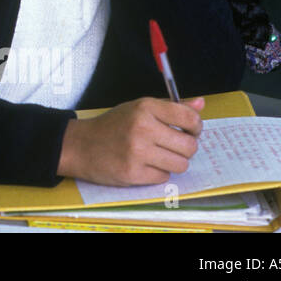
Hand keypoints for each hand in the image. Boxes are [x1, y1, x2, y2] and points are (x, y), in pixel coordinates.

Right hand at [58, 97, 203, 185]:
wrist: (79, 145)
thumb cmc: (111, 126)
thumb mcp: (137, 109)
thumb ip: (170, 107)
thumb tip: (201, 103)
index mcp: (145, 108)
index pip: (189, 117)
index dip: (196, 126)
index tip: (190, 130)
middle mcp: (142, 128)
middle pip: (189, 146)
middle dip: (185, 148)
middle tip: (172, 146)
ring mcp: (137, 152)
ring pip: (181, 164)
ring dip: (172, 163)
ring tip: (157, 156)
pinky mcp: (133, 173)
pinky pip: (164, 177)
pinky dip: (157, 173)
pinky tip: (143, 165)